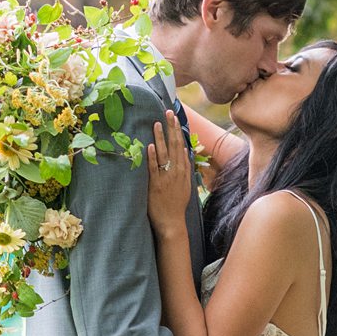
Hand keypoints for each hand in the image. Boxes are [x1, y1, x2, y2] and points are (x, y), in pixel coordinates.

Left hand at [147, 109, 191, 235]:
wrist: (172, 223)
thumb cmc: (176, 205)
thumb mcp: (185, 185)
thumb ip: (184, 167)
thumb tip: (184, 151)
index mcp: (183, 171)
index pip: (181, 145)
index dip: (178, 130)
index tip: (175, 117)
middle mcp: (177, 172)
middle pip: (175, 145)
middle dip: (171, 128)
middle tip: (168, 112)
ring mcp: (166, 178)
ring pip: (164, 154)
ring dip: (161, 138)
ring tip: (157, 123)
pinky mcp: (156, 185)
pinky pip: (154, 168)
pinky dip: (153, 157)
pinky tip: (151, 145)